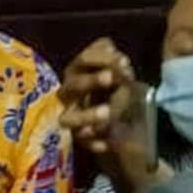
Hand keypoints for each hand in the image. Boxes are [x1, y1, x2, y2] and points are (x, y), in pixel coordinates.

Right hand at [59, 38, 135, 153]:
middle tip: (110, 78)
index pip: (84, 60)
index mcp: (78, 74)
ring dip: (87, 115)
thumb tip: (111, 49)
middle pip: (72, 86)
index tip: (125, 61)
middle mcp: (70, 95)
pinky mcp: (80, 140)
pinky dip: (94, 142)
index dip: (101, 58)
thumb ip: (112, 60)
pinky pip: (83, 142)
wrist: (124, 125)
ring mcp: (72, 119)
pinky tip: (106, 142)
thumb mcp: (119, 74)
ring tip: (108, 113)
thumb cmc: (116, 92)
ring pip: (68, 119)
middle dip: (90, 81)